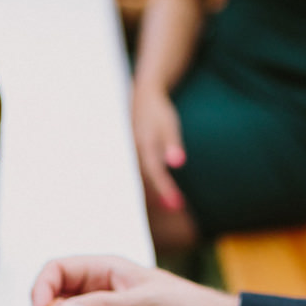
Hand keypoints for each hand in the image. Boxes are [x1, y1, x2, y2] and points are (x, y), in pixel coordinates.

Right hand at [132, 82, 187, 213]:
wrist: (143, 97)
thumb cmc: (158, 112)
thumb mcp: (169, 124)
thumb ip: (172, 144)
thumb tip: (178, 163)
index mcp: (143, 143)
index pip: (155, 172)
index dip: (165, 189)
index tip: (177, 205)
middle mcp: (132, 151)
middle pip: (143, 181)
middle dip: (157, 197)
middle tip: (174, 208)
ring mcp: (128, 154)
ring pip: (137, 180)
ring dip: (150, 194)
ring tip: (167, 204)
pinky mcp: (127, 157)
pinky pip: (135, 175)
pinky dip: (143, 186)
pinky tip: (152, 196)